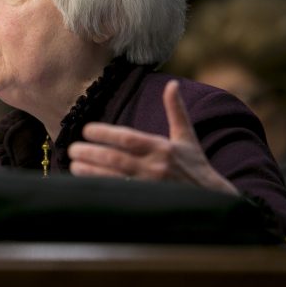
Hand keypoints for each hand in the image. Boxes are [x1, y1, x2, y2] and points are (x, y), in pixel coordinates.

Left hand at [67, 80, 237, 194]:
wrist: (213, 200)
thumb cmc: (196, 165)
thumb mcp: (187, 137)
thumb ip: (175, 111)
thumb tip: (172, 84)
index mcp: (162, 148)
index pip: (128, 138)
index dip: (105, 133)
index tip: (87, 130)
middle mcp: (155, 167)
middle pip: (116, 158)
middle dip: (91, 153)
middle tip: (72, 149)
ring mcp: (150, 187)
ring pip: (114, 177)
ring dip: (91, 171)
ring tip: (74, 165)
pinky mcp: (147, 202)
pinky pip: (119, 194)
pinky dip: (102, 189)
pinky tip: (86, 185)